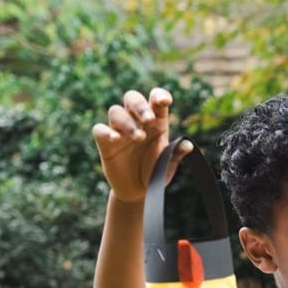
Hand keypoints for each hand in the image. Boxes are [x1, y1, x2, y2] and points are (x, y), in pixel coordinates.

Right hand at [91, 87, 191, 203]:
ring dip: (127, 122)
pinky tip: (115, 139)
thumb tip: (188, 146)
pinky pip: (99, 130)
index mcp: (156, 121)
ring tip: (139, 138)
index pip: (155, 100)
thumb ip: (176, 154)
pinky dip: (106, 132)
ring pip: (116, 111)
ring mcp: (119, 130)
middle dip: (140, 106)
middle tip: (149, 120)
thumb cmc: (155, 172)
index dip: (159, 95)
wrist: (139, 192)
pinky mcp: (105, 142)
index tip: (165, 101)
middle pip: (132, 98)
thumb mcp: (168, 165)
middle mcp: (136, 121)